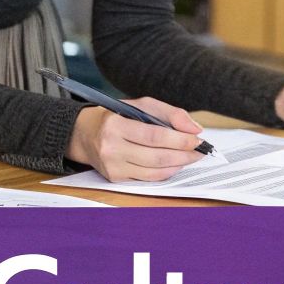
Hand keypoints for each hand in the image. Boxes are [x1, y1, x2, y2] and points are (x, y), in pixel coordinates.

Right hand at [66, 99, 205, 182]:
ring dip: (178, 165)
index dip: (180, 139)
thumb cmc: (115, 117)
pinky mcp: (115, 178)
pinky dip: (166, 172)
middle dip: (184, 154)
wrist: (83, 134)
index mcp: (115, 125)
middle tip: (200, 150)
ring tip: (191, 157)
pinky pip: (147, 178)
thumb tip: (194, 128)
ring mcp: (112, 167)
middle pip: (157, 157)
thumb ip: (169, 113)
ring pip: (154, 171)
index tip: (197, 139)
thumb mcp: (139, 105)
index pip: (154, 136)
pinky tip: (175, 164)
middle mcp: (111, 148)